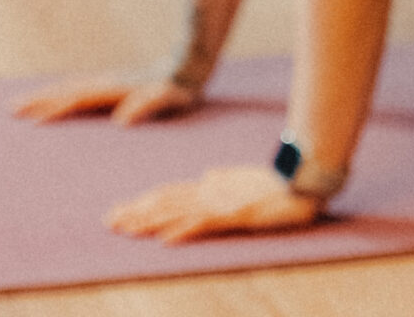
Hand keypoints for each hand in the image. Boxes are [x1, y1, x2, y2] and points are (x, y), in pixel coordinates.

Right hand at [12, 75, 201, 124]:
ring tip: (25, 103)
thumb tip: (123, 121)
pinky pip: (81, 89)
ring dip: (48, 95)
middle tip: (10, 109)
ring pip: (71, 88)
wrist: (190, 62)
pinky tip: (60, 99)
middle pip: (66, 91)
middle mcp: (107, 83)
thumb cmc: (180, 86)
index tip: (31, 119)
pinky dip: (64, 93)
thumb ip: (147, 105)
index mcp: (114, 90)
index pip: (77, 101)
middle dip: (39, 100)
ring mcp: (110, 82)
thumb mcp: (168, 96)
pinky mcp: (115, 85)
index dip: (54, 109)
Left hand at [106, 165, 320, 241]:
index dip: (144, 201)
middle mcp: (211, 192)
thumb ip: (224, 178)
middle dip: (137, 212)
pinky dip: (184, 231)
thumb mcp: (246, 180)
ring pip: (179, 212)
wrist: (303, 181)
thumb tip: (206, 174)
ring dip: (151, 222)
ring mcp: (223, 203)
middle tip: (109, 222)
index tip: (120, 210)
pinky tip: (166, 239)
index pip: (170, 193)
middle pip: (167, 202)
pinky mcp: (237, 215)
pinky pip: (206, 224)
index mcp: (212, 185)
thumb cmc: (278, 183)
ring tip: (127, 230)